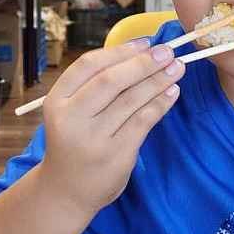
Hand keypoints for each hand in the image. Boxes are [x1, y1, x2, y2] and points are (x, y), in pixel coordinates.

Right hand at [39, 39, 183, 212]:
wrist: (66, 190)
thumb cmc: (73, 142)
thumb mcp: (70, 111)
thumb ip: (94, 86)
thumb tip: (139, 53)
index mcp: (57, 101)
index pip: (88, 65)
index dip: (119, 51)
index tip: (144, 43)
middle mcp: (72, 119)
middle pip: (111, 81)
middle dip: (144, 63)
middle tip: (168, 52)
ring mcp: (94, 138)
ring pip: (131, 100)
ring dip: (158, 80)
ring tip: (177, 68)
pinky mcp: (116, 154)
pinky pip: (143, 121)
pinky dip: (160, 104)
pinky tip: (172, 93)